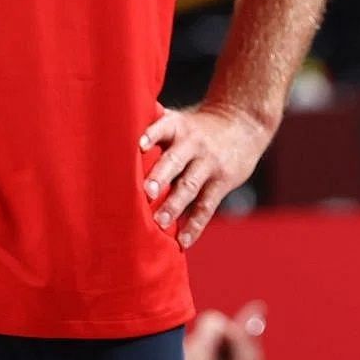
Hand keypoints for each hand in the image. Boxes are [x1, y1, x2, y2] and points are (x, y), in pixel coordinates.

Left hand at [140, 101, 271, 247]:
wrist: (243, 123)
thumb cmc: (198, 127)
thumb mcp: (180, 119)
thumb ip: (154, 127)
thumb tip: (115, 135)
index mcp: (178, 127)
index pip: (164, 127)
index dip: (152, 135)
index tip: (140, 145)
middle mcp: (193, 144)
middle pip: (175, 160)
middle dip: (160, 176)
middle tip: (146, 192)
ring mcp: (209, 164)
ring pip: (190, 185)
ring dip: (175, 205)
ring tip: (160, 222)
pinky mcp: (222, 182)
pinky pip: (206, 206)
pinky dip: (194, 225)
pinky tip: (183, 241)